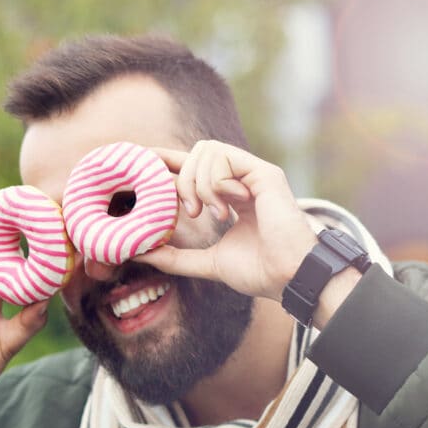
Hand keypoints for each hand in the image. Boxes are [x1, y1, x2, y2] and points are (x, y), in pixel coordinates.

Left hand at [139, 141, 318, 300]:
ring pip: (207, 150)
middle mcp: (242, 180)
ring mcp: (254, 174)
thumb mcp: (207, 263)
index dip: (165, 160)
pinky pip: (223, 158)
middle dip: (181, 179)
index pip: (193, 167)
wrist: (288, 277)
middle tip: (190, 213)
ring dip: (198, 184)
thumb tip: (140, 253)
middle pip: (196, 153)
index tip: (139, 161)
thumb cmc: (258, 271)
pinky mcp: (264, 173)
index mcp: (230, 196)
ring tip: (211, 214)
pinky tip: (225, 209)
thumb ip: (175, 257)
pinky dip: (213, 183)